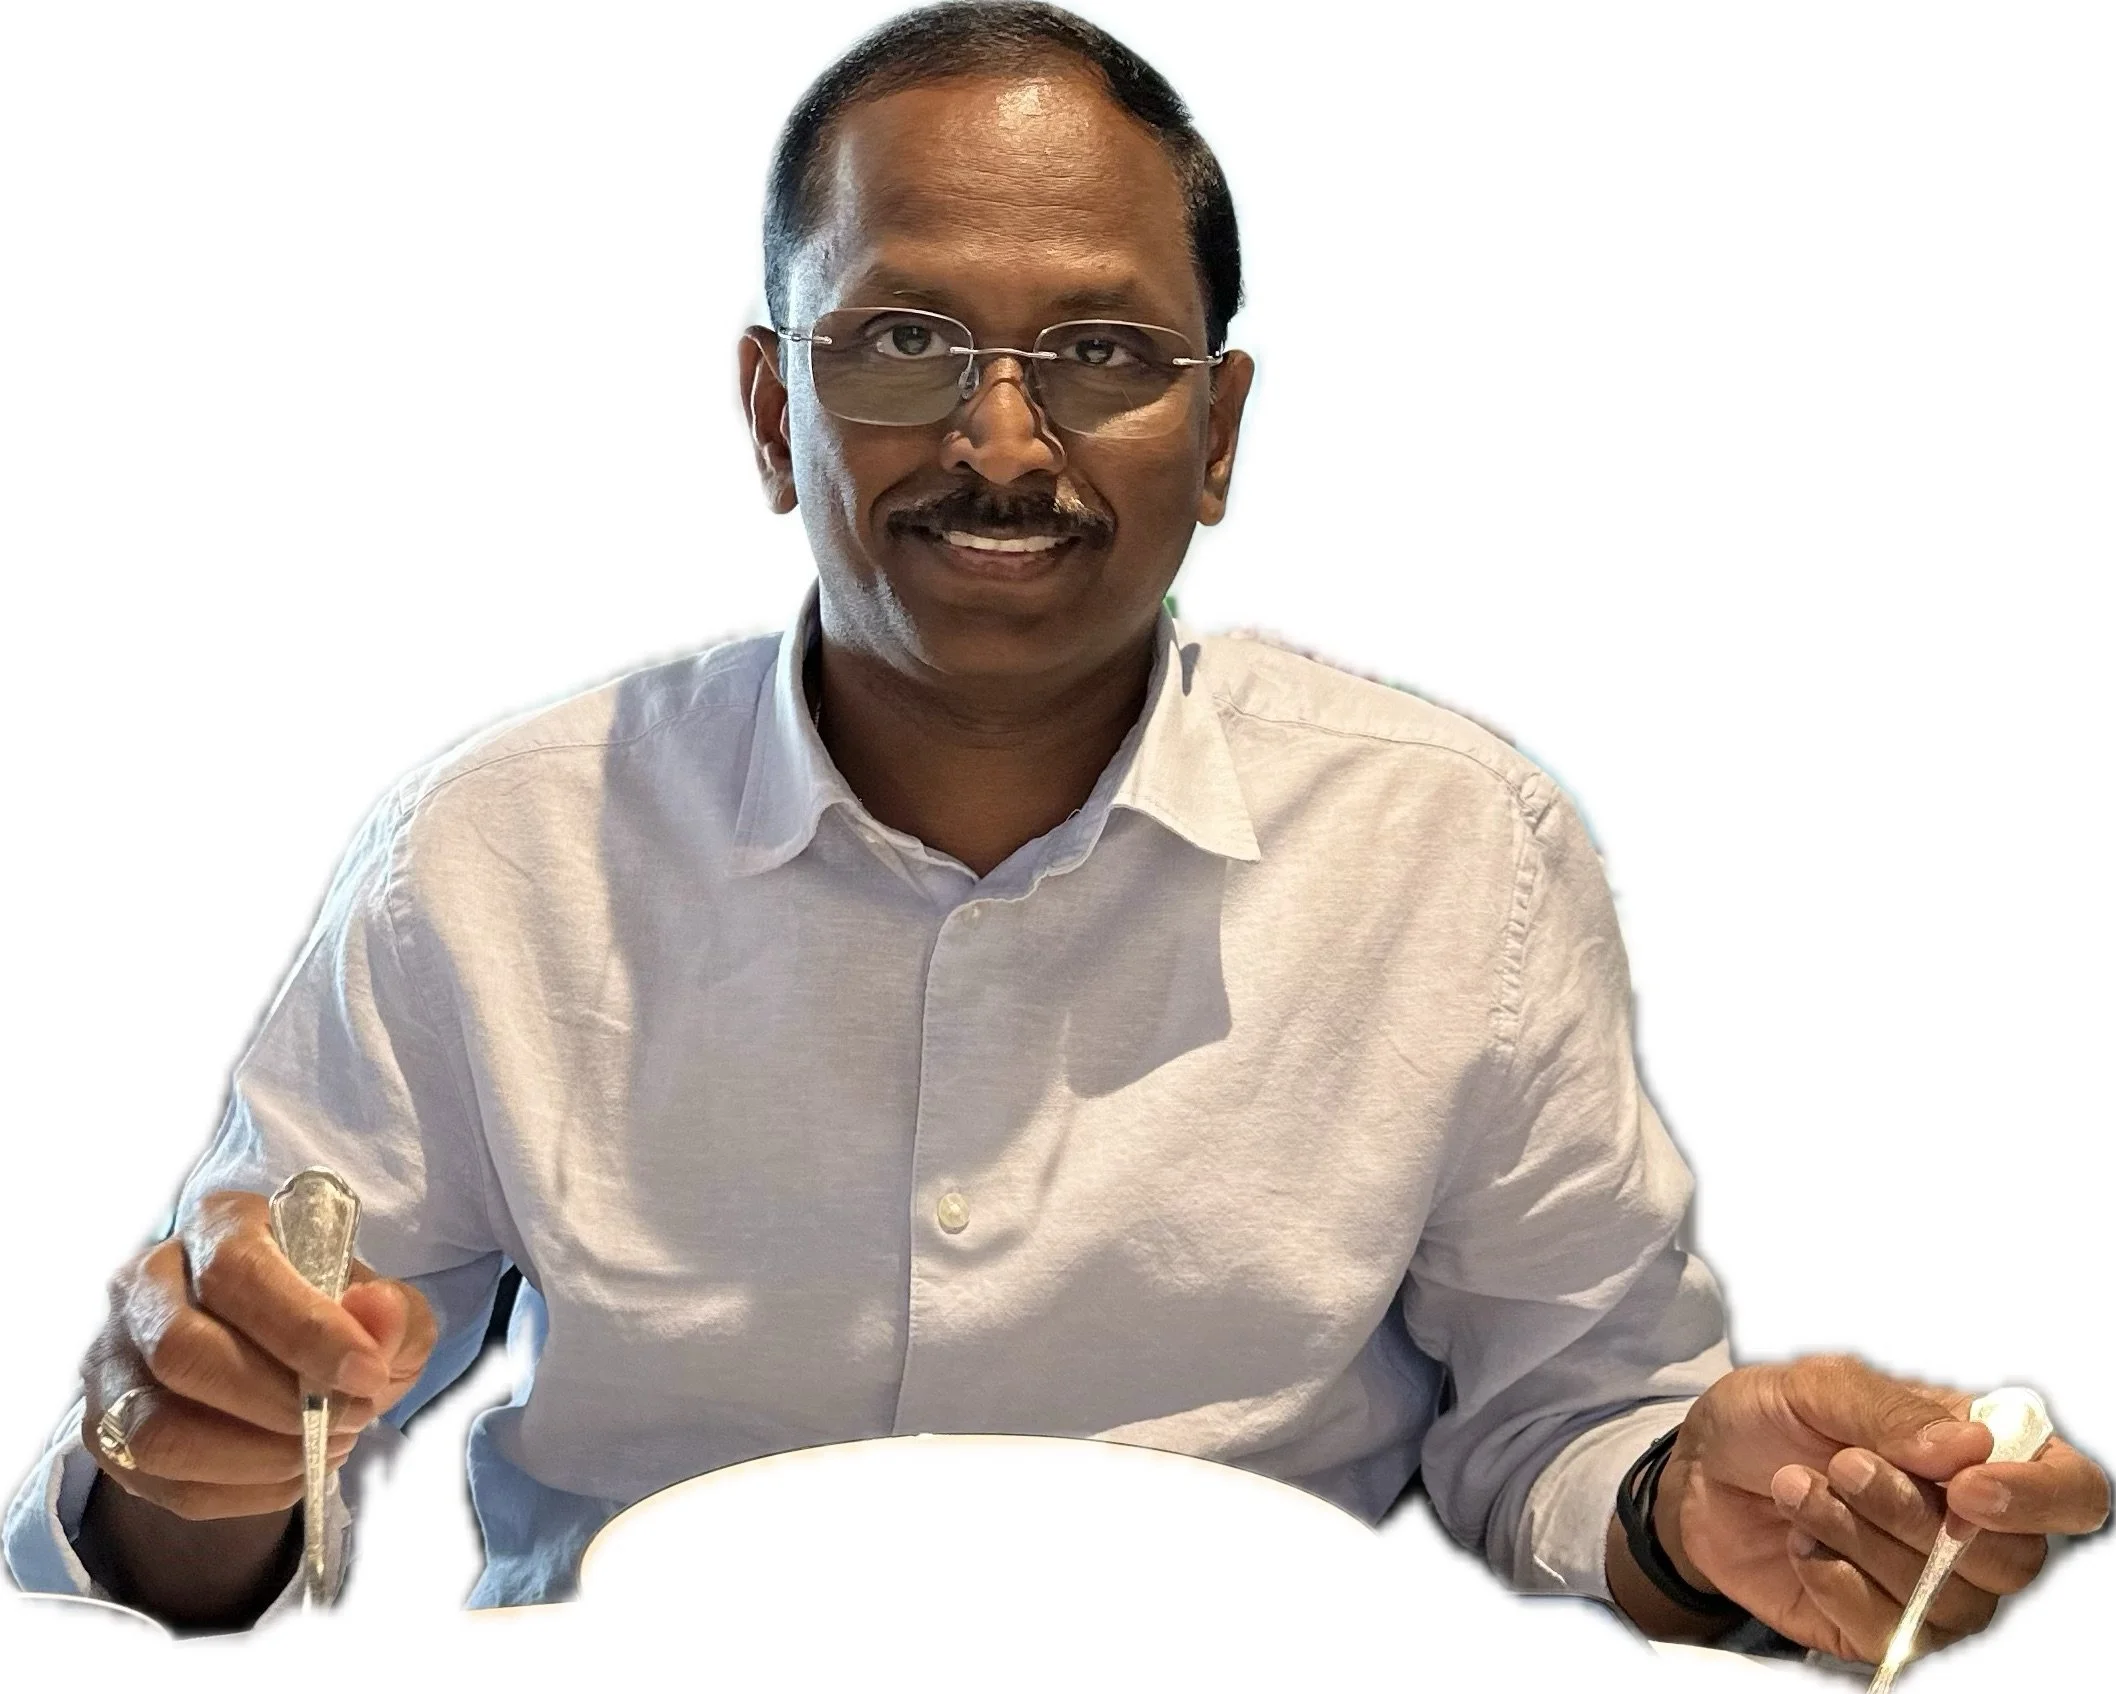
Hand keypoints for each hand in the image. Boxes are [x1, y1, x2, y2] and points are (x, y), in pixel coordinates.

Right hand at [79, 1188, 436, 1519]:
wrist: (279, 1359)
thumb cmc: (329, 1318)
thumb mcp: (383, 1307)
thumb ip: (393, 1311)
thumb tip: (377, 1314)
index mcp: (218, 1226)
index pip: (237, 1271)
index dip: (303, 1329)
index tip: (366, 1374)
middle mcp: (148, 1282)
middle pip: (181, 1349)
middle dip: (277, 1401)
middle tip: (351, 1418)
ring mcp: (113, 1357)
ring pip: (155, 1427)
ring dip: (254, 1456)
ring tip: (325, 1449)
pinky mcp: (104, 1427)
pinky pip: (157, 1478)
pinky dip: (238, 1491)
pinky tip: (291, 1472)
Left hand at [1657, 1354, 2108, 1664]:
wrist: (1699, 1471)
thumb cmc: (1767, 1418)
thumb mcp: (1814, 1386)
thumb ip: (1890, 1411)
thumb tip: (1971, 1450)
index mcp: (1979, 1453)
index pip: (2071, 1491)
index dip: (2038, 1499)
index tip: (1966, 1490)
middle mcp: (1974, 1527)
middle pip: (2010, 1560)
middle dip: (1916, 1515)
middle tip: (1843, 1466)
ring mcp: (1932, 1586)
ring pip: (1948, 1599)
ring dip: (1863, 1540)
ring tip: (1796, 1488)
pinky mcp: (1882, 1627)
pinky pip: (1892, 1633)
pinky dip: (1838, 1583)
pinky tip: (1799, 1542)